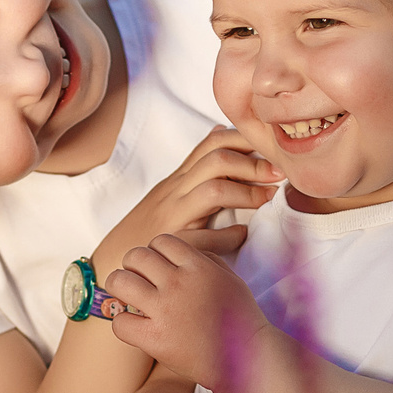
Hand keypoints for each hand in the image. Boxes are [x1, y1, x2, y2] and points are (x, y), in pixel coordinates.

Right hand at [94, 128, 276, 269]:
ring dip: (248, 191)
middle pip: (216, 159)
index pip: (212, 143)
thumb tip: (221, 129)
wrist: (112, 262)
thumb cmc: (149, 229)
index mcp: (179, 178)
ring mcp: (173, 215)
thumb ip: (197, 166)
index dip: (245, 140)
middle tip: (280, 172)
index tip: (272, 148)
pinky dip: (230, 236)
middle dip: (253, 163)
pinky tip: (243, 236)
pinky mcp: (172, 242)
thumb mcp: (171, 192)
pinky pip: (205, 235)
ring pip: (213, 189)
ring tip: (269, 198)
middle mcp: (175, 191)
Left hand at [101, 233, 271, 390]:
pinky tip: (135, 326)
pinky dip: (124, 323)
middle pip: (136, 256)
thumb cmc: (239, 319)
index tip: (158, 266)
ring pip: (120, 281)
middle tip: (139, 279)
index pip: (161, 240)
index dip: (156, 251)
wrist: (245, 359)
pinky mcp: (155, 339)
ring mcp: (165, 311)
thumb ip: (205, 259)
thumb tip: (179, 252)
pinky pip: (120, 321)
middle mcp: (179, 284)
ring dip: (121, 287)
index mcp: (198, 267)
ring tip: (129, 297)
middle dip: (134, 265)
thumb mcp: (229, 278)